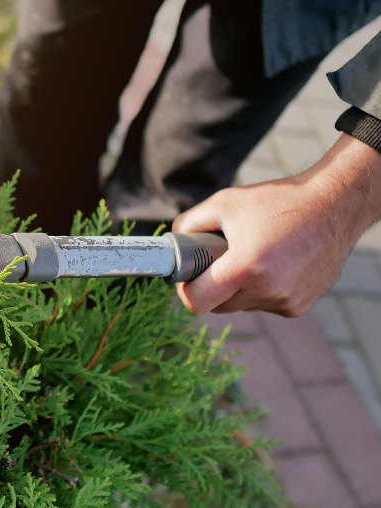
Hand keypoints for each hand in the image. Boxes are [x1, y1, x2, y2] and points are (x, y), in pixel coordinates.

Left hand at [173, 133, 380, 315]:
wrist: (335, 206)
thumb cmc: (277, 201)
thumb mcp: (224, 203)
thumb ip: (189, 224)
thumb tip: (172, 245)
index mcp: (245, 267)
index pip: (196, 302)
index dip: (185, 290)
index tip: (187, 276)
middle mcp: (267, 290)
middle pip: (218, 305)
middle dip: (212, 287)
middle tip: (219, 260)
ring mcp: (286, 301)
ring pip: (241, 306)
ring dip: (238, 289)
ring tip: (253, 256)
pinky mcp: (299, 306)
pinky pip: (264, 305)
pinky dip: (261, 291)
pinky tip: (274, 265)